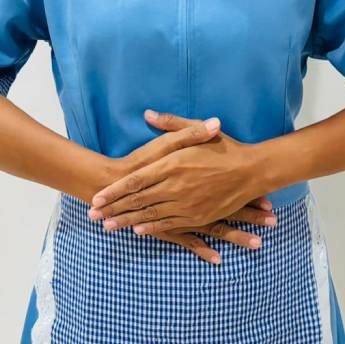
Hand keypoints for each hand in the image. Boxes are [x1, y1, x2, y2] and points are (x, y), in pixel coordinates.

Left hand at [89, 110, 262, 234]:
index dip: (115, 190)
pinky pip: (169, 224)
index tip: (97, 197)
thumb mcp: (196, 130)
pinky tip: (138, 230)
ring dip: (127, 221)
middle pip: (137, 200)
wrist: (251, 171)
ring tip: (108, 226)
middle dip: (113, 209)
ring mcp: (186, 203)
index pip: (136, 180)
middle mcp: (176, 185)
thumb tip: (147, 114)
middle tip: (94, 215)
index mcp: (173, 163)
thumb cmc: (224, 148)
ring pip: (150, 214)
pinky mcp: (196, 216)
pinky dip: (152, 227)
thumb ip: (170, 124)